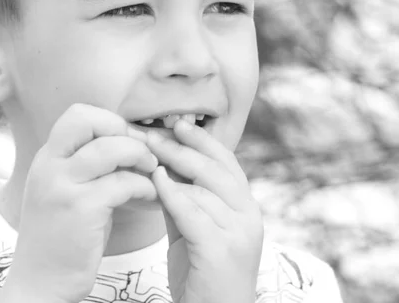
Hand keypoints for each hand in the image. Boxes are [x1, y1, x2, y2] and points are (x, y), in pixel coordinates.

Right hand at [1, 104, 157, 302]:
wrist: (41, 286)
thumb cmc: (66, 237)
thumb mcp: (68, 191)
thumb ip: (89, 165)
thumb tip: (133, 140)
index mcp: (47, 158)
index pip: (78, 113)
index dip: (109, 121)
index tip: (126, 142)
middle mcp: (49, 166)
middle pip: (88, 119)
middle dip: (123, 131)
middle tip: (140, 154)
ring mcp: (62, 187)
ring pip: (111, 148)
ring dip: (140, 156)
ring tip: (151, 172)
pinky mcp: (81, 210)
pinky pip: (123, 182)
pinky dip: (145, 186)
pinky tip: (151, 196)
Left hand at [148, 121, 263, 302]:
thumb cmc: (201, 274)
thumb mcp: (193, 229)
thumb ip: (184, 200)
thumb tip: (163, 167)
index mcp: (245, 207)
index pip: (227, 162)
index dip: (203, 140)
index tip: (180, 124)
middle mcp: (249, 215)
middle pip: (216, 169)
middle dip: (183, 148)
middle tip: (155, 136)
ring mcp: (239, 232)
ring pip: (205, 188)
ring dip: (174, 168)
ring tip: (149, 156)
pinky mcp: (222, 250)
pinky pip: (194, 212)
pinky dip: (173, 194)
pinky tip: (156, 182)